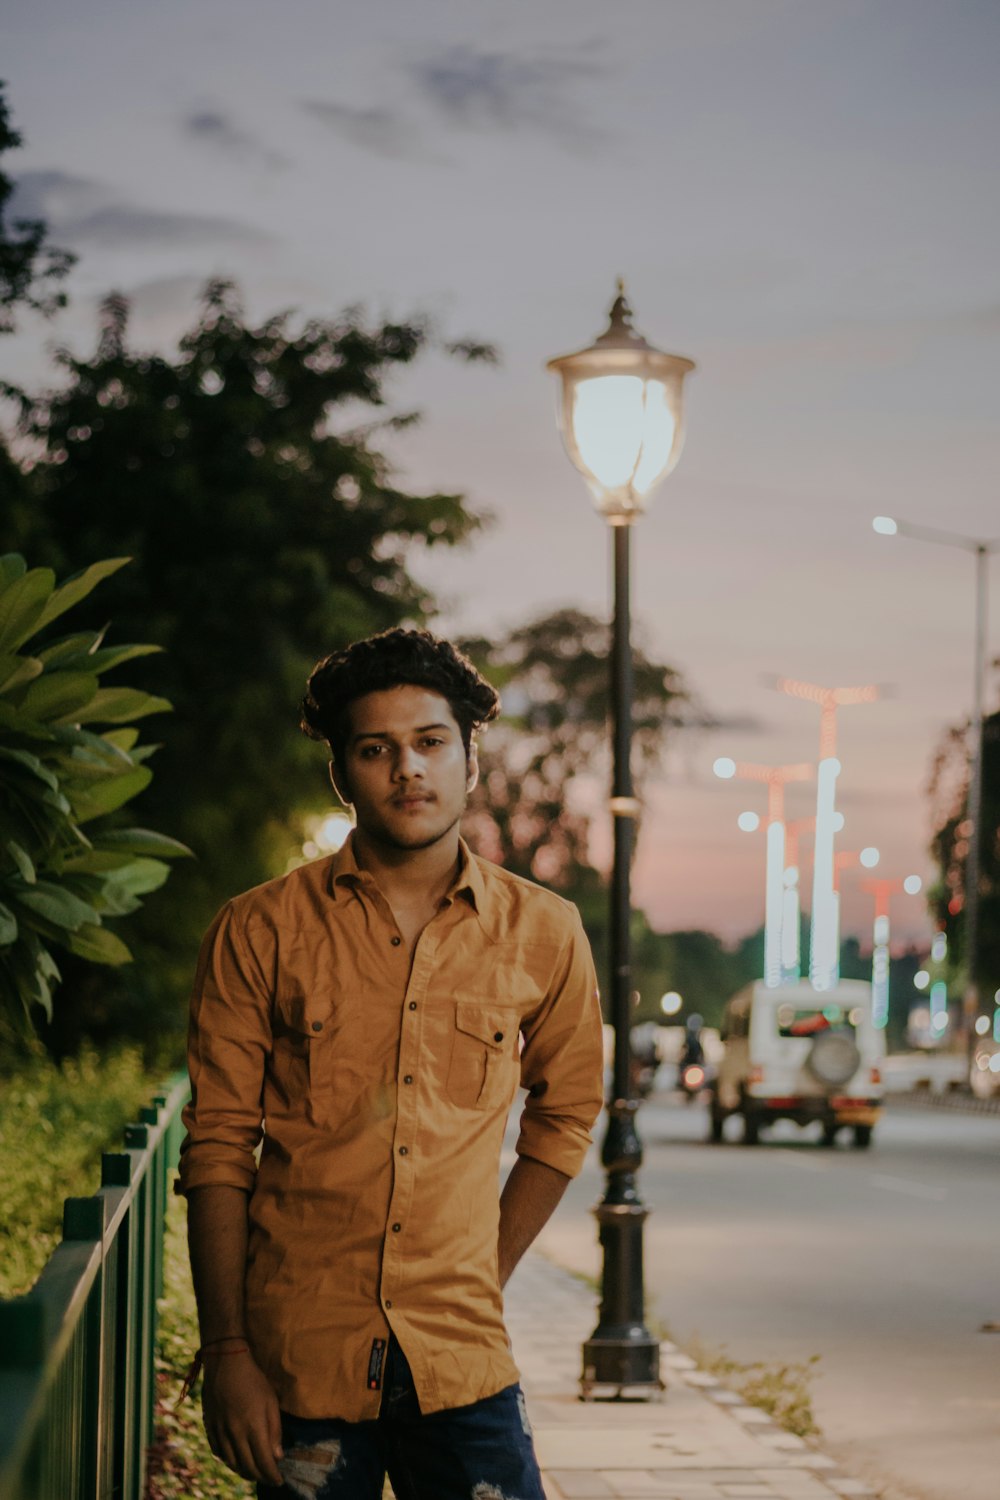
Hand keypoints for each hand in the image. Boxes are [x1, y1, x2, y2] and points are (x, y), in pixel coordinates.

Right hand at [203, 1350, 283, 1485]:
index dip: (272, 1476)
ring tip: (254, 1472)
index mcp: (253, 1427)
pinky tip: (236, 1460)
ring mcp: (220, 1432)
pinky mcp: (210, 1428)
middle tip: (268, 1478)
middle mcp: (235, 1434)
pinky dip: (229, 1461)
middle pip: (248, 1467)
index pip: (264, 1462)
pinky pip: (219, 1453)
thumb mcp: (271, 1401)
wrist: (225, 1363)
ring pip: (232, 1463)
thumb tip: (277, 1456)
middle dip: (260, 1477)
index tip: (279, 1481)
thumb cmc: (253, 1379)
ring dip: (244, 1472)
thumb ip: (274, 1430)